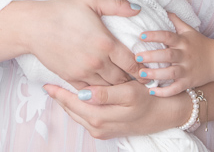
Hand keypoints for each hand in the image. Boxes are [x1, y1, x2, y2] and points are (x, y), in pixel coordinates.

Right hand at [21, 0, 140, 88]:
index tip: (146, 72)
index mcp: (106, 43)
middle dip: (131, 81)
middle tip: (138, 82)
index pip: (132, 63)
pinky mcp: (70, 78)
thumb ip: (116, 4)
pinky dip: (98, 92)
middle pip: (122, 79)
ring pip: (107, 88)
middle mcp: (97, 61)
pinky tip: (102, 88)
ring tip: (122, 86)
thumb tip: (138, 8)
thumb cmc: (61, 10)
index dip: (141, 69)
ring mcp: (83, 72)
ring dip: (115, 88)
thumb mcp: (91, 0)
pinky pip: (90, 91)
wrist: (33, 26)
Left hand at [45, 80, 191, 138]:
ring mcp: (102, 130)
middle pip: (72, 111)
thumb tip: (82, 94)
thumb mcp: (129, 93)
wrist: (166, 114)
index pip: (73, 104)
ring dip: (67, 104)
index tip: (47, 84)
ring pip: (78, 115)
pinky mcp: (107, 130)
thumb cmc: (149, 99)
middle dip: (60, 98)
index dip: (59, 93)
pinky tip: (76, 98)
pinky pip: (86, 118)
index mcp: (102, 116)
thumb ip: (105, 94)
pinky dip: (78, 109)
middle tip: (48, 85)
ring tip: (57, 90)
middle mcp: (99, 126)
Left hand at [134, 13, 213, 95]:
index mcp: (183, 41)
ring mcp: (187, 70)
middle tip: (137, 57)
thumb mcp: (189, 30)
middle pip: (168, 55)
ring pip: (171, 73)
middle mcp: (185, 55)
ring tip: (141, 74)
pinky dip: (164, 92)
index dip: (155, 35)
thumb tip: (164, 8)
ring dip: (156, 74)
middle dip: (152, 56)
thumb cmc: (200, 44)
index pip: (168, 36)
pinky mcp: (189, 82)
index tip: (141, 35)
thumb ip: (176, 20)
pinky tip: (151, 91)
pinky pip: (176, 89)